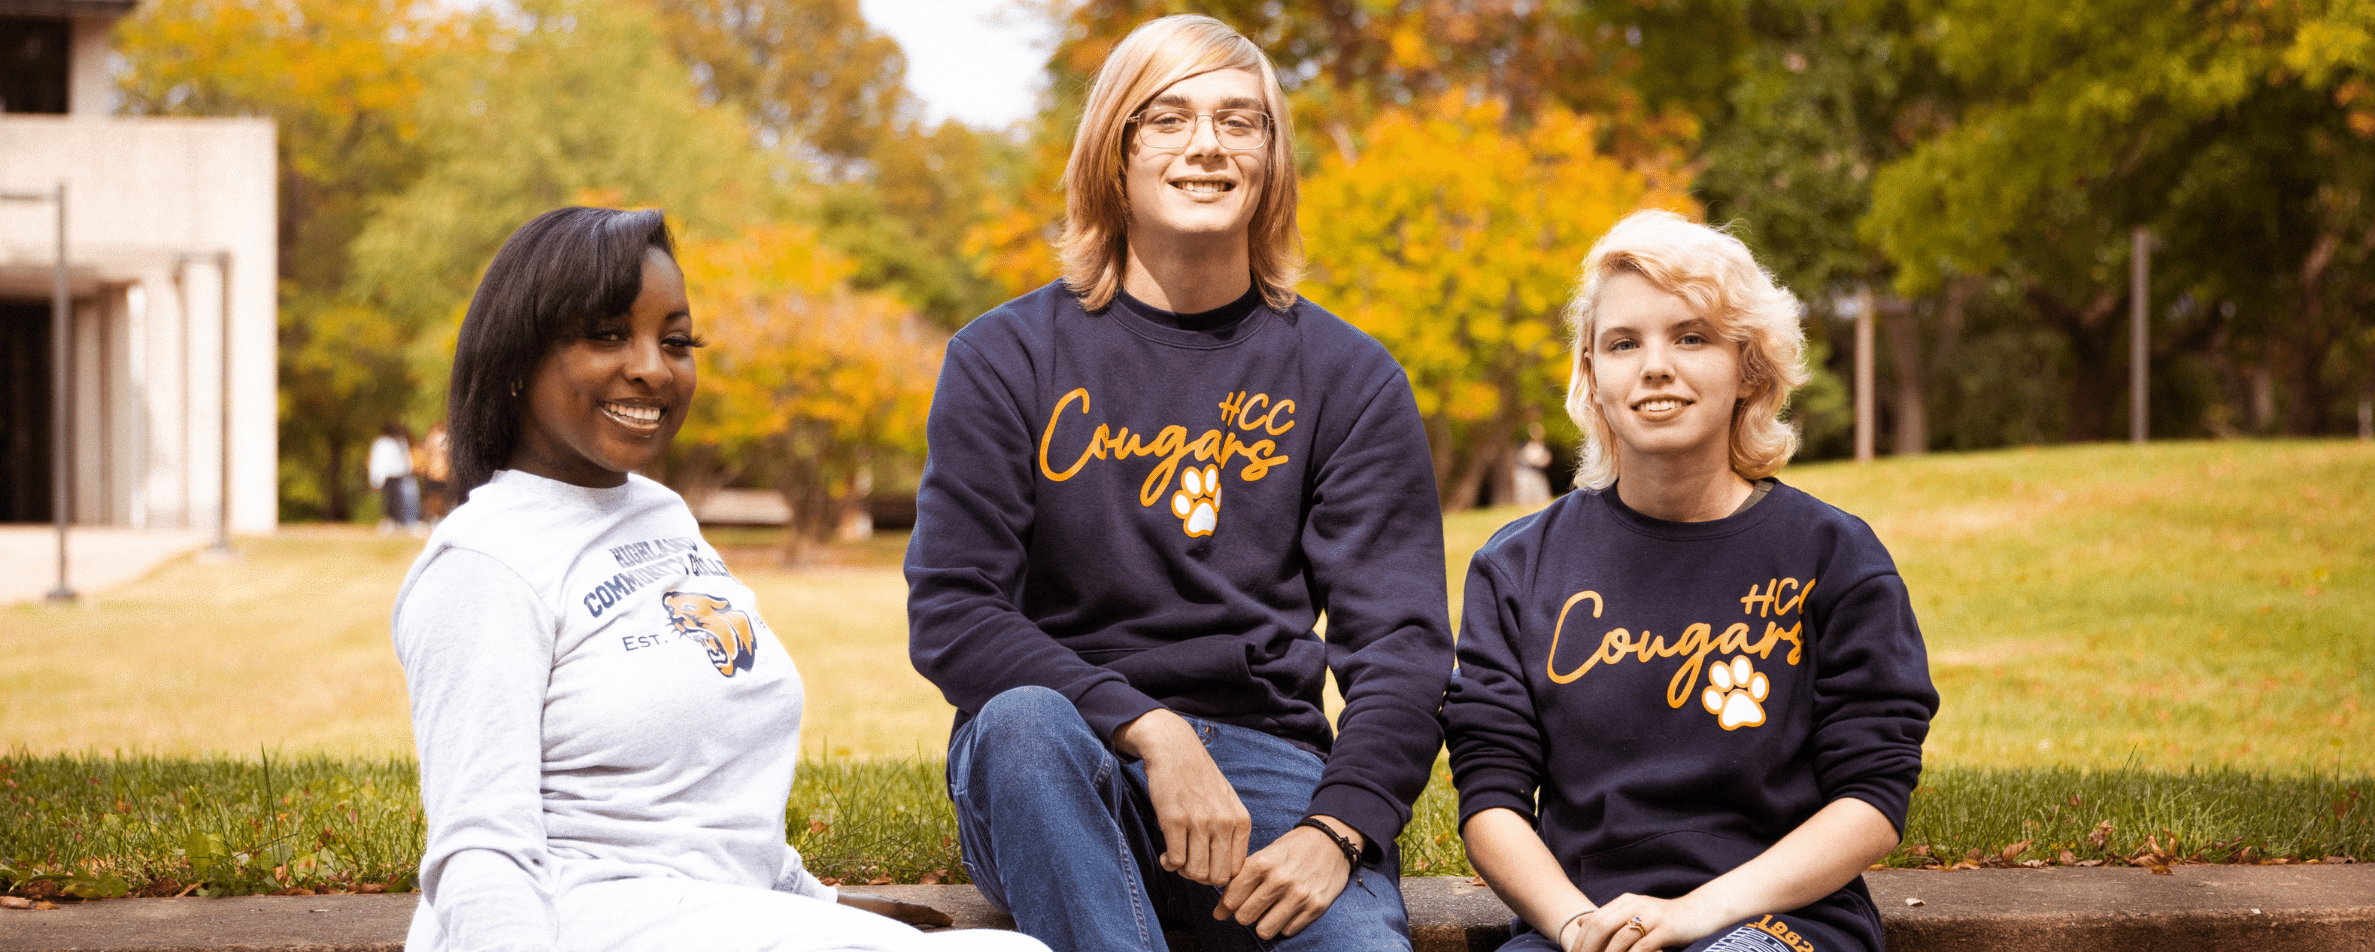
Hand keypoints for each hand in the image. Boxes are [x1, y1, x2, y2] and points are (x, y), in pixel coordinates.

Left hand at [836, 891, 954, 928]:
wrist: (825, 905)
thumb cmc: (849, 920)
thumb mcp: (876, 925)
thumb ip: (895, 927)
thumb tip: (906, 922)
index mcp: (894, 909)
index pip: (922, 912)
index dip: (938, 917)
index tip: (951, 921)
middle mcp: (890, 904)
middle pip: (916, 910)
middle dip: (931, 916)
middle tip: (945, 920)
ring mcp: (880, 904)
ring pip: (905, 910)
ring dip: (918, 915)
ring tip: (926, 921)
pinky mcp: (871, 906)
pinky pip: (894, 910)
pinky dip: (905, 915)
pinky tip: (901, 920)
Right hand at [1114, 709, 1249, 885]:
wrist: (1175, 749)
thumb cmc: (1200, 778)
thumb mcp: (1228, 801)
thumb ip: (1231, 831)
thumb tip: (1226, 868)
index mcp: (1240, 820)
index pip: (1237, 869)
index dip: (1220, 875)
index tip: (1207, 867)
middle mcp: (1223, 823)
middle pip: (1217, 877)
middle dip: (1202, 877)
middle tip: (1190, 865)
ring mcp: (1200, 822)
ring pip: (1196, 872)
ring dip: (1183, 871)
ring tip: (1177, 859)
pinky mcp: (1174, 820)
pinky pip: (1175, 861)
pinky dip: (1169, 863)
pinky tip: (1166, 854)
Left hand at [1213, 817, 1358, 938]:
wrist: (1331, 840)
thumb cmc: (1291, 849)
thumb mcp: (1263, 856)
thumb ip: (1240, 882)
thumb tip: (1218, 914)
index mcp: (1261, 863)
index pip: (1231, 899)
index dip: (1228, 905)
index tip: (1233, 903)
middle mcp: (1279, 880)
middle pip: (1244, 917)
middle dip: (1245, 915)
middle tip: (1253, 907)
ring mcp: (1298, 894)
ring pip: (1264, 930)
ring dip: (1264, 924)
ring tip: (1270, 911)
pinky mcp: (1316, 906)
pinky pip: (1288, 930)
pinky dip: (1285, 924)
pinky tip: (1289, 909)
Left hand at [1566, 893, 1728, 951]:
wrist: (1701, 912)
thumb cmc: (1665, 918)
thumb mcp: (1636, 911)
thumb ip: (1611, 917)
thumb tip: (1582, 924)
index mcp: (1626, 900)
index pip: (1595, 919)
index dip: (1582, 940)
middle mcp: (1636, 904)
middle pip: (1602, 926)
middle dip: (1589, 948)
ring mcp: (1652, 916)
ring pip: (1620, 938)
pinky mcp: (1667, 929)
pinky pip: (1642, 947)